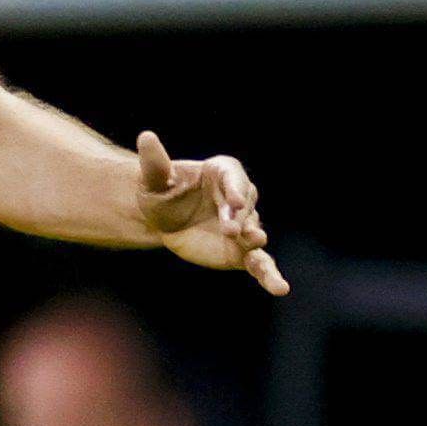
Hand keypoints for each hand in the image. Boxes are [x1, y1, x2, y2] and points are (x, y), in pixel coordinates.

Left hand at [136, 131, 287, 295]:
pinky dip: (270, 275)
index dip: (235, 188)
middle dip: (238, 217)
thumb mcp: (154, 179)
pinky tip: (280, 288)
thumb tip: (146, 137)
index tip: (233, 201)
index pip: (234, 178)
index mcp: (222, 173)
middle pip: (245, 206)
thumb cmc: (161, 192)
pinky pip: (259, 264)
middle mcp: (238, 198)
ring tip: (256, 242)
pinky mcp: (241, 252)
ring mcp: (243, 226)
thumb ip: (154, 162)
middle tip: (229, 229)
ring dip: (255, 238)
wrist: (164, 219)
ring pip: (256, 233)